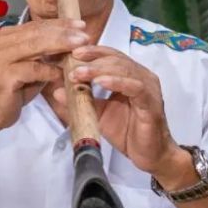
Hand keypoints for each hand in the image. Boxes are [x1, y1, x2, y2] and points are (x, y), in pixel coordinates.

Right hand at [0, 19, 89, 133]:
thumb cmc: (15, 88)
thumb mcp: (34, 66)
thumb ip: (48, 53)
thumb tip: (74, 43)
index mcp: (9, 37)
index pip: (38, 25)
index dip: (61, 24)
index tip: (82, 25)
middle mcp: (3, 43)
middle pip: (38, 33)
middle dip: (64, 33)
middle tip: (84, 36)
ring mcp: (1, 58)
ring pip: (35, 46)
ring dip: (60, 45)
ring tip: (80, 47)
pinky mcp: (4, 76)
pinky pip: (33, 69)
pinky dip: (50, 70)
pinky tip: (63, 73)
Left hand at [49, 45, 180, 176]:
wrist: (149, 155)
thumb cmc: (126, 131)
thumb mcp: (97, 114)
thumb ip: (80, 100)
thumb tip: (56, 91)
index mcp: (129, 76)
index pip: (110, 56)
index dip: (92, 52)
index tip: (71, 52)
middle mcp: (141, 77)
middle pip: (116, 59)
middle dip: (92, 59)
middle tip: (71, 64)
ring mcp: (148, 88)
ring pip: (124, 69)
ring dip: (100, 69)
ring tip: (80, 73)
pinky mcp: (151, 103)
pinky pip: (135, 88)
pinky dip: (117, 82)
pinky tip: (101, 82)